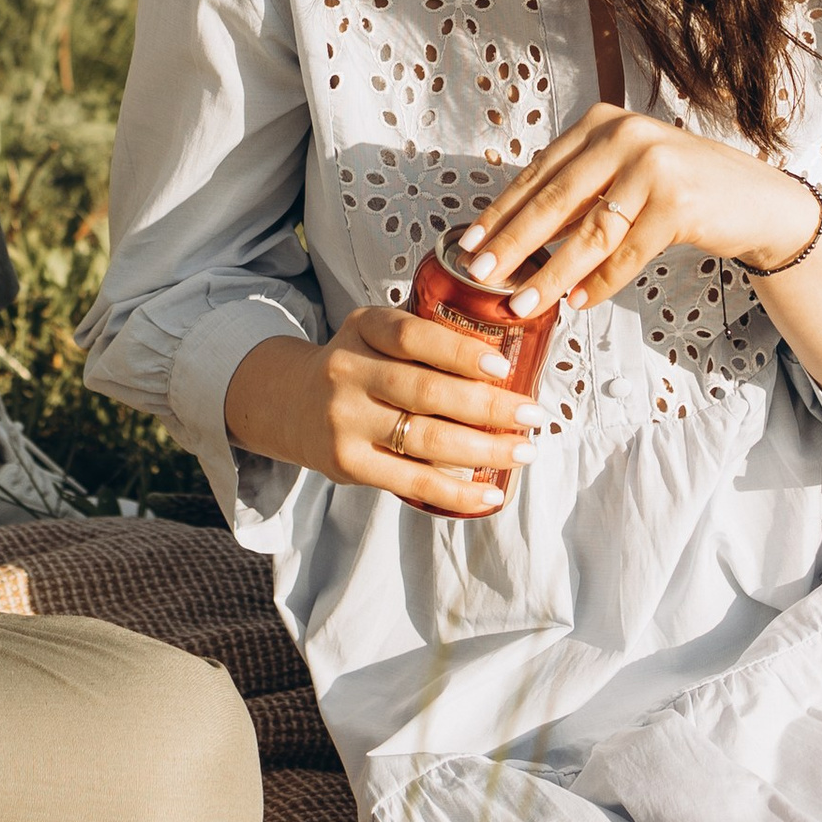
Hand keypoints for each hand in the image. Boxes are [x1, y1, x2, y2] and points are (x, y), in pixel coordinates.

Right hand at [222, 308, 539, 519]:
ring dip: (483, 449)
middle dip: (488, 406)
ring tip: (524, 452)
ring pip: (425, 439)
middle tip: (532, 415)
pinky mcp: (347, 464)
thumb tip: (508, 362)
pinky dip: (456, 491)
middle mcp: (348, 372)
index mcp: (362, 328)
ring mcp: (345, 421)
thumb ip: (422, 340)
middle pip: (426, 391)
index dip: (458, 350)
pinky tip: (490, 493)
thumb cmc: (357, 366)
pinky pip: (411, 482)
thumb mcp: (374, 334)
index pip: (411, 335)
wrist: (290, 402)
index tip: (502, 364)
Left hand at [447, 107, 819, 322]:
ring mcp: (653, 166)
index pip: (538, 173)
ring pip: (588, 233)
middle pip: (554, 201)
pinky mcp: (678, 203)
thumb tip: (516, 239)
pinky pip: (626, 253)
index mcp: (601, 124)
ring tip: (523, 303)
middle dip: (513, 244)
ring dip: (552, 274)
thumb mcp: (625, 175)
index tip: (468, 243)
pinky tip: (577, 302)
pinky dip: (599, 283)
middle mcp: (624, 136)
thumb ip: (580, 193)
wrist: (756, 200)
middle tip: (481, 275)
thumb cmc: (683, 189)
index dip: (501, 212)